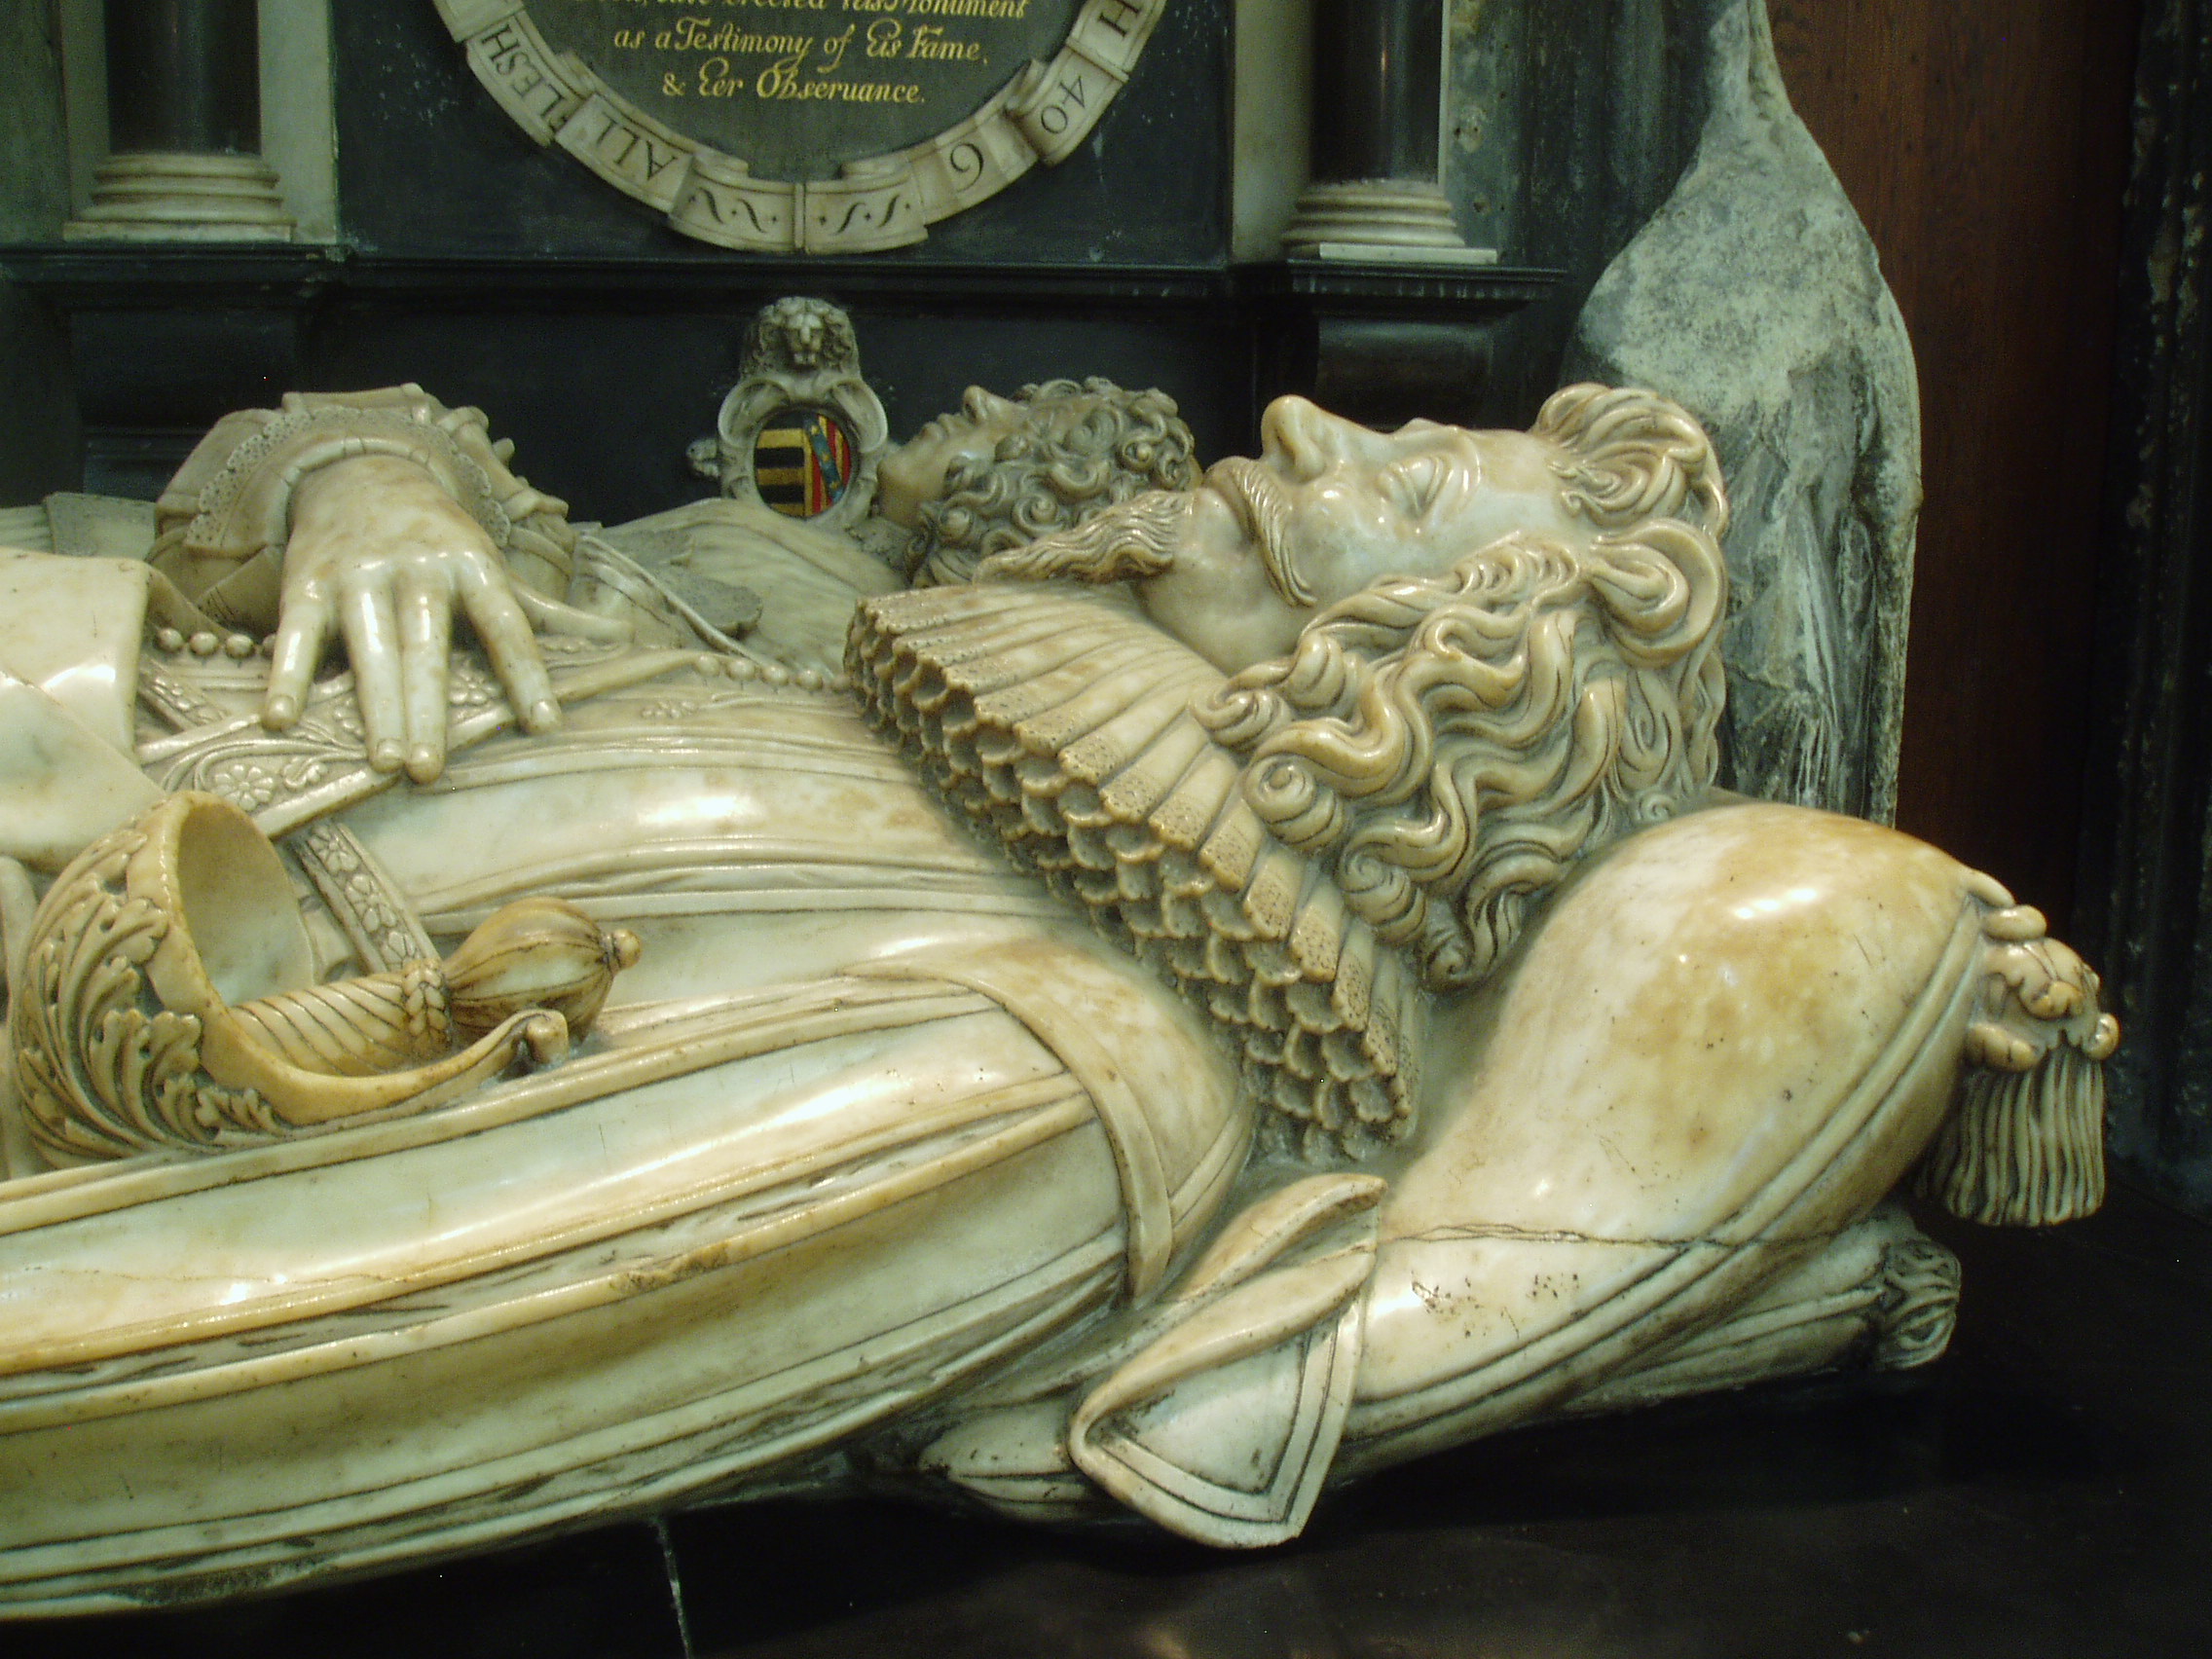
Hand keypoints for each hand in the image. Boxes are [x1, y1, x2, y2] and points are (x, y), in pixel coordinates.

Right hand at [266, 454, 560, 782]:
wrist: (359, 468)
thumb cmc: (439, 538)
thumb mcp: (492, 561)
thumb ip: (541, 610)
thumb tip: (615, 638)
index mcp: (474, 565)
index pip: (507, 625)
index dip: (526, 674)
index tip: (543, 724)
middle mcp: (417, 567)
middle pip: (426, 648)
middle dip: (428, 710)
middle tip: (430, 771)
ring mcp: (359, 573)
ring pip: (369, 648)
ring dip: (376, 708)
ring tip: (385, 763)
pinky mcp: (305, 581)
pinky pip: (297, 636)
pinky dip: (287, 677)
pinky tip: (280, 720)